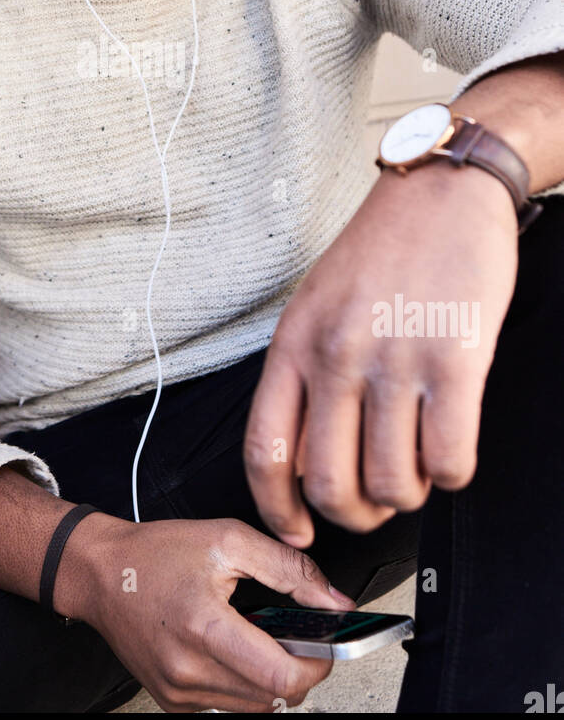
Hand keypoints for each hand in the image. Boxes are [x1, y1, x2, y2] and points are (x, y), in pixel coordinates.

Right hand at [66, 514, 354, 712]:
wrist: (100, 573)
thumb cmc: (156, 553)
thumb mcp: (229, 539)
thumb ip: (289, 570)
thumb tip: (334, 603)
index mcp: (204, 628)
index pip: (282, 677)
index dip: (316, 664)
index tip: (324, 643)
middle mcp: (188, 670)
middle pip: (273, 698)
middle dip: (297, 669)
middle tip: (295, 634)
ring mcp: (178, 691)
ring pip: (254, 707)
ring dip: (270, 678)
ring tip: (258, 637)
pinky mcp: (172, 701)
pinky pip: (227, 705)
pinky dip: (242, 683)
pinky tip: (232, 649)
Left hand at [244, 158, 518, 545]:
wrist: (441, 191)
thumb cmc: (381, 249)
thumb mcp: (316, 304)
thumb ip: (304, 375)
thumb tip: (305, 458)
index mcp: (294, 342)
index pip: (265, 451)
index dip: (277, 509)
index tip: (297, 529)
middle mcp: (337, 355)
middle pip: (328, 484)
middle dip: (354, 513)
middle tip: (375, 501)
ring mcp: (395, 360)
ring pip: (391, 483)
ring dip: (408, 494)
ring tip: (416, 466)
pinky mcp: (454, 361)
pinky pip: (448, 461)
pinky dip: (450, 474)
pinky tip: (449, 447)